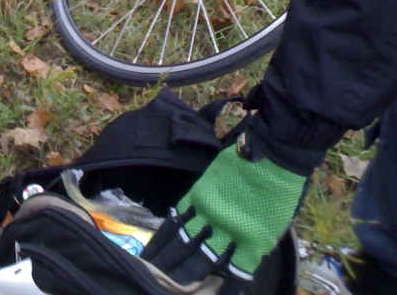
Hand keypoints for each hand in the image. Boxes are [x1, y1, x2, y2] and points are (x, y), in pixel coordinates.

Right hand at [140, 141, 308, 292]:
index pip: (234, 273)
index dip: (223, 287)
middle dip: (184, 275)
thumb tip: (237, 258)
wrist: (272, 156)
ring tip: (154, 267)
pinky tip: (161, 240)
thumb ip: (254, 244)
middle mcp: (227, 230)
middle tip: (168, 284)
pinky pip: (180, 215)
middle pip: (201, 259)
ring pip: (184, 239)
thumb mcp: (276, 226)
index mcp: (253, 241)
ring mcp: (209, 210)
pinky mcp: (198, 193)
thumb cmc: (282, 192)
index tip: (208, 291)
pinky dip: (170, 230)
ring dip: (168, 255)